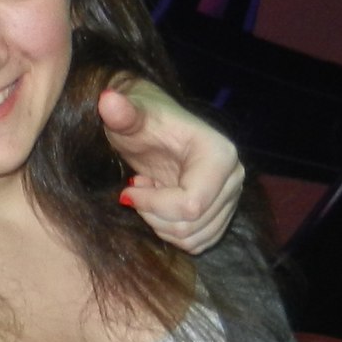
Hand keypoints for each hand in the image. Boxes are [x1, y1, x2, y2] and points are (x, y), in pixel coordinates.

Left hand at [102, 79, 245, 254]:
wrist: (153, 127)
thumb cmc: (140, 121)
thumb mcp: (129, 118)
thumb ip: (121, 113)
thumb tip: (107, 99)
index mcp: (220, 155)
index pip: (190, 205)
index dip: (152, 205)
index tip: (127, 190)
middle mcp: (234, 178)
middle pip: (191, 225)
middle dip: (153, 214)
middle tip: (137, 191)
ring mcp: (231, 197)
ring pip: (193, 238)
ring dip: (160, 223)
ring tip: (149, 194)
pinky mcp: (221, 213)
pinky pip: (197, 242)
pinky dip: (170, 230)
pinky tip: (159, 204)